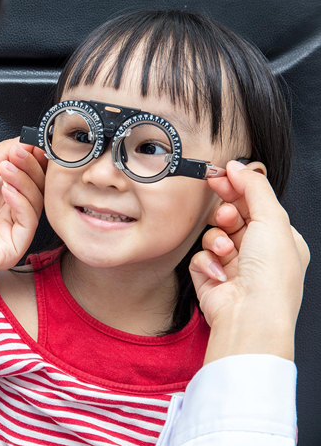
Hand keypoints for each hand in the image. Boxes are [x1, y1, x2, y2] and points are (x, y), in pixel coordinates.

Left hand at [0, 139, 46, 294]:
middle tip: (19, 153)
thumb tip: (25, 141)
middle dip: (30, 166)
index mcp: (0, 193)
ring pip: (36, 202)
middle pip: (37, 186)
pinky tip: (6, 190)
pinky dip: (22, 202)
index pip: (29, 174)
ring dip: (24, 180)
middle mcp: (8, 211)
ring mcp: (11, 229)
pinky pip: (29, 221)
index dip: (34, 159)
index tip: (34, 143)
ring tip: (6, 168)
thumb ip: (1, 154)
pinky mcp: (13, 247)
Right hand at [189, 161, 309, 362]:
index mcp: (280, 238)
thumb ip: (254, 188)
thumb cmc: (271, 276)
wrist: (250, 314)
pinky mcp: (210, 275)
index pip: (255, 203)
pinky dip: (207, 261)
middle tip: (226, 215)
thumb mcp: (272, 220)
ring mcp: (233, 264)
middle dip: (226, 214)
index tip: (220, 176)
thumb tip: (239, 166)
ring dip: (217, 239)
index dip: (236, 188)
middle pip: (231, 215)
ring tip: (226, 250)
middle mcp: (257, 251)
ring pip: (213, 234)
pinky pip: (200, 256)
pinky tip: (220, 272)